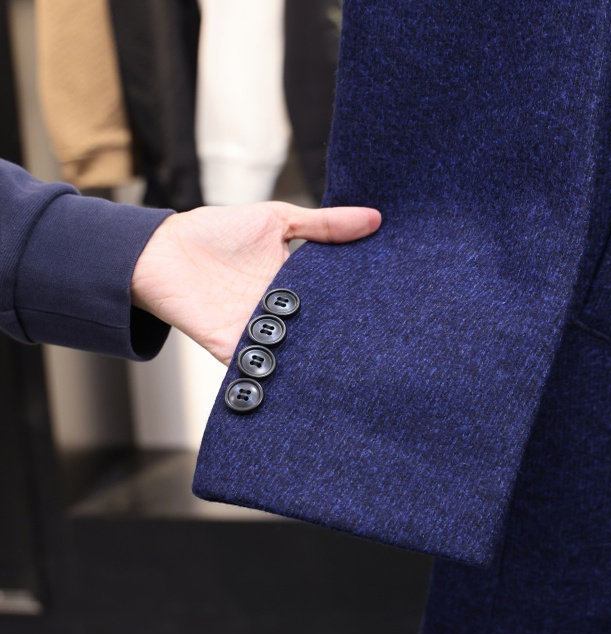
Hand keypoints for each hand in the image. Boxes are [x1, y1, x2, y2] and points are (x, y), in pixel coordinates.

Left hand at [131, 202, 380, 364]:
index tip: (391, 301)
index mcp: (294, 284)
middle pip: (319, 329)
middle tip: (384, 339)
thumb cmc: (216, 231)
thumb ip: (325, 224)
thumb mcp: (279, 218)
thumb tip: (375, 218)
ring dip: (320, 357)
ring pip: (298, 351)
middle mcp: (281, 311)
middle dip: (344, 335)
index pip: (333, 298)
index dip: (357, 299)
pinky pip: (262, 368)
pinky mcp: (234, 349)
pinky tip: (310, 381)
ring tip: (359, 364)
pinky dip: (280, 376)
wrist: (162, 250)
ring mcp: (259, 332)